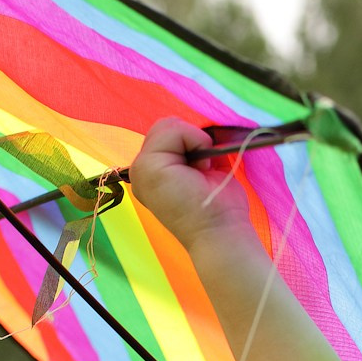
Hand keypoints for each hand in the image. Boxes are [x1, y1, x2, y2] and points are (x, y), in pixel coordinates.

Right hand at [128, 117, 254, 246]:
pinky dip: (194, 139)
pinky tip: (201, 168)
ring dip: (193, 141)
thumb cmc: (219, 209)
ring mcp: (140, 170)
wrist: (221, 235)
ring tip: (201, 172)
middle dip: (190, 141)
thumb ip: (193, 148)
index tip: (204, 173)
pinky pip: (173, 129)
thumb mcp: (204, 168)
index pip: (166, 136)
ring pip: (167, 126)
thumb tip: (202, 130)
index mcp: (152, 175)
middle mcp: (140, 173)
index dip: (191, 144)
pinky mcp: (147, 167)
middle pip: (164, 127)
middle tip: (203, 172)